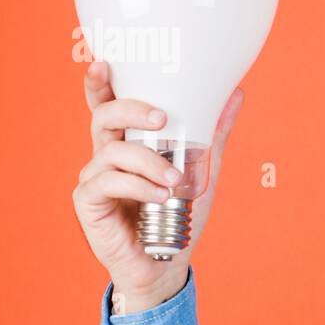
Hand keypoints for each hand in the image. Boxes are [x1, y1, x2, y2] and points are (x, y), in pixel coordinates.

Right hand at [72, 60, 243, 313]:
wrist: (167, 262)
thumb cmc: (178, 215)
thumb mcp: (202, 170)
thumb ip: (213, 134)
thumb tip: (236, 93)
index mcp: (127, 142)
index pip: (108, 104)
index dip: (100, 83)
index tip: (104, 61)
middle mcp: (106, 155)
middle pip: (104, 116)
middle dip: (130, 109)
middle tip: (161, 117)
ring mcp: (94, 178)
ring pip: (111, 152)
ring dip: (147, 161)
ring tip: (174, 180)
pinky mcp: (88, 202)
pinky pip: (108, 183)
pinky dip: (136, 186)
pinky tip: (159, 196)